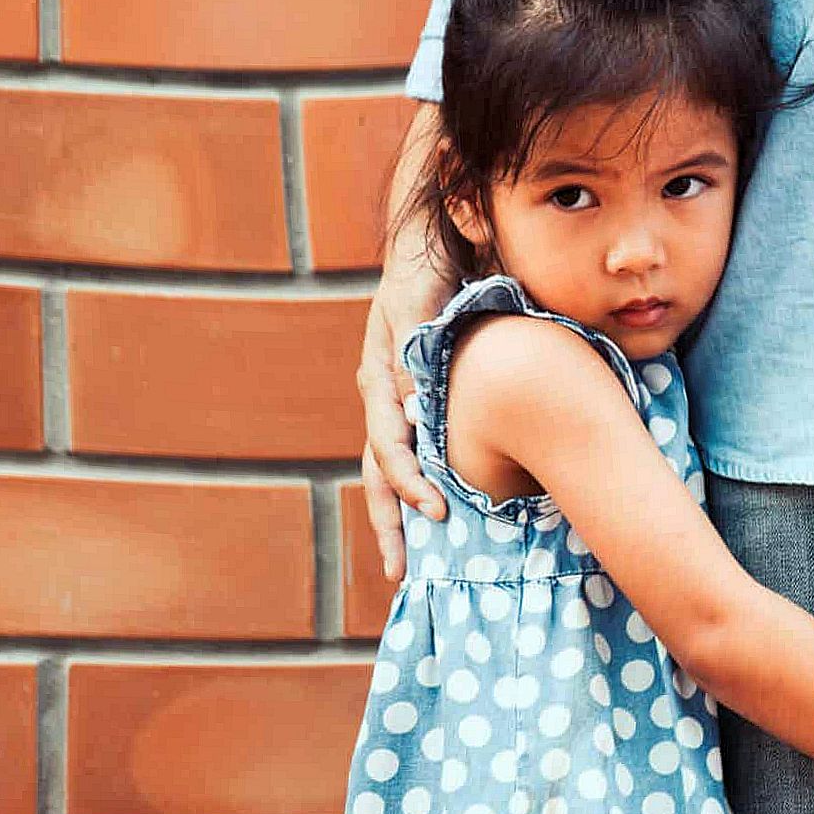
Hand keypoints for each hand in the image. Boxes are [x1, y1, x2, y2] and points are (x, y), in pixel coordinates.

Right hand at [356, 230, 455, 580]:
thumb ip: (413, 360)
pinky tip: (434, 508)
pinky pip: (413, 447)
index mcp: (378, 380)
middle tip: (400, 574)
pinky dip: (419, 481)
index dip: (409, 485)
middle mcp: (382, 394)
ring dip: (397, 512)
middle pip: (378, 472)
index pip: (389, 448)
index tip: (435, 516)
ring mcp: (395, 396)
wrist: (429, 239)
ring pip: (389, 466)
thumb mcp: (420, 308)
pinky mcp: (414, 393)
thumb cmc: (427, 269)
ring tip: (407, 560)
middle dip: (388, 524)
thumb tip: (412, 418)